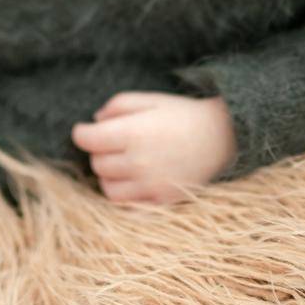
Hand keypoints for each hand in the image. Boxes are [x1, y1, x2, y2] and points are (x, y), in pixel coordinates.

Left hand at [72, 92, 237, 203]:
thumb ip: (118, 105)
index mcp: (133, 133)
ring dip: (109, 175)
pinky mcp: (160, 201)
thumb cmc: (184, 114)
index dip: (81, 132)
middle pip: (97, 163)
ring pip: (107, 188)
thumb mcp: (152, 99)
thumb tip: (94, 121)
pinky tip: (132, 180)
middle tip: (112, 143)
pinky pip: (127, 205)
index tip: (84, 130)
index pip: (87, 139)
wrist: (223, 137)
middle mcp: (138, 162)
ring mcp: (149, 185)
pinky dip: (124, 194)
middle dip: (99, 152)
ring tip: (121, 163)